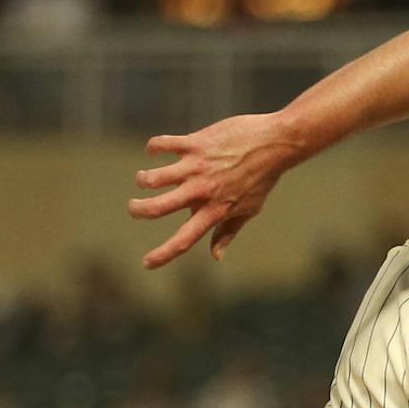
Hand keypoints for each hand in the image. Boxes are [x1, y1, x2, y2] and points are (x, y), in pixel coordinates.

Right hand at [130, 113, 300, 268]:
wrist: (274, 144)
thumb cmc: (261, 179)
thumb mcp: (249, 210)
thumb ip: (227, 232)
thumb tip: (215, 256)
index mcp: (214, 212)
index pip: (184, 240)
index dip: (163, 255)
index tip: (146, 264)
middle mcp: (202, 192)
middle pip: (158, 207)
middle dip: (138, 210)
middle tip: (133, 208)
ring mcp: (196, 167)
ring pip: (154, 178)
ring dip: (142, 180)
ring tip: (143, 179)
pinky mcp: (195, 143)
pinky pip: (163, 144)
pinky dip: (152, 148)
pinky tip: (153, 151)